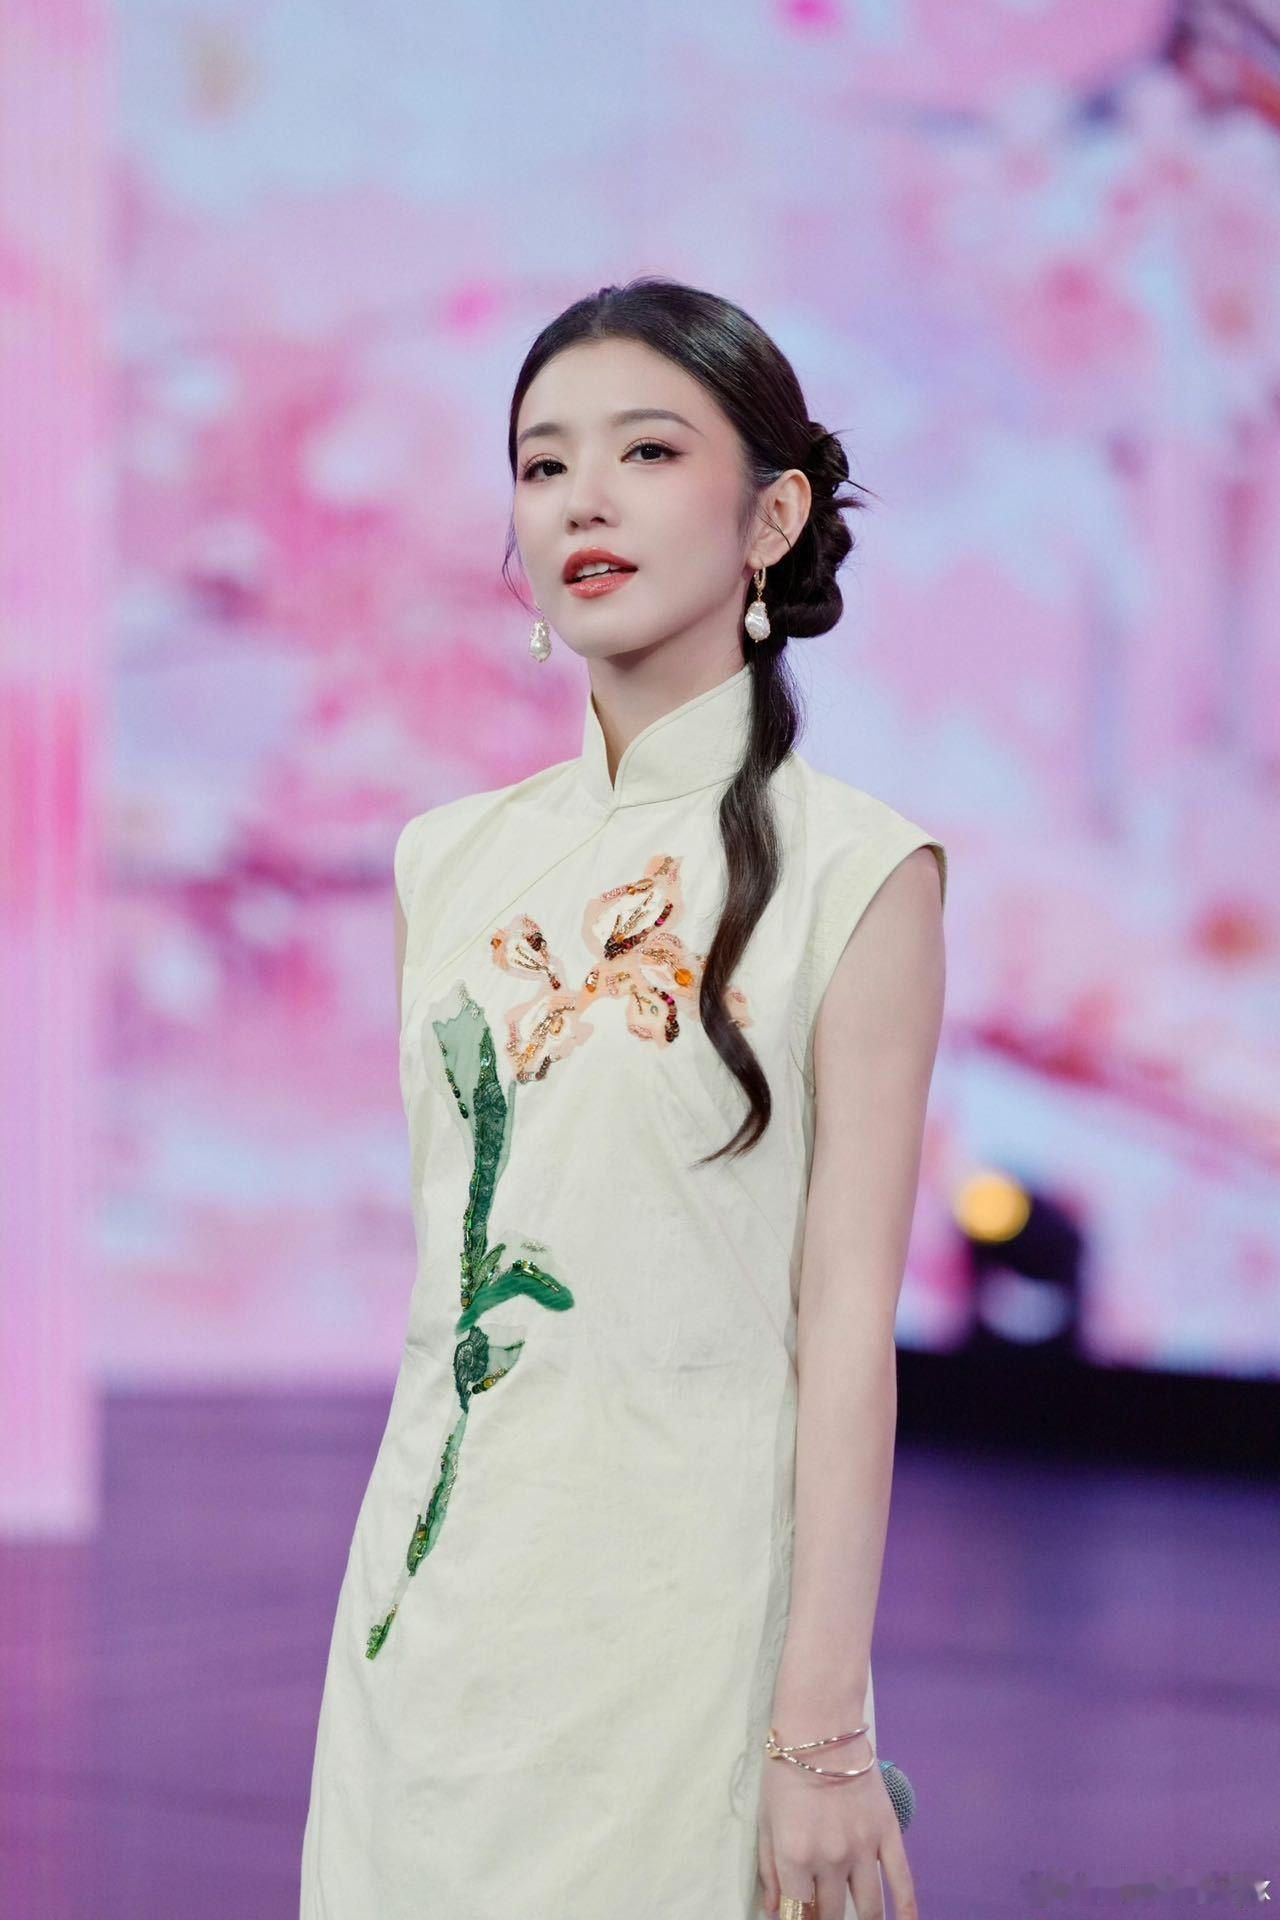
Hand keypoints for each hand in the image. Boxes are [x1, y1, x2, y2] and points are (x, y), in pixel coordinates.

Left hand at [756, 1737, 916, 1919]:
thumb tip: (779, 1911)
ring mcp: (863, 1849)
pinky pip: (902, 1882)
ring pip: (868, 1909)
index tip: (801, 1916)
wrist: (821, 1727)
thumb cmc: (785, 1772)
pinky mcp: (887, 1834)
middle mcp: (830, 1860)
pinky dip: (906, 1911)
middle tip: (825, 1912)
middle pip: (832, 1914)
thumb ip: (769, 1869)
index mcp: (795, 1856)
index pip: (799, 1913)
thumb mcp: (766, 1820)